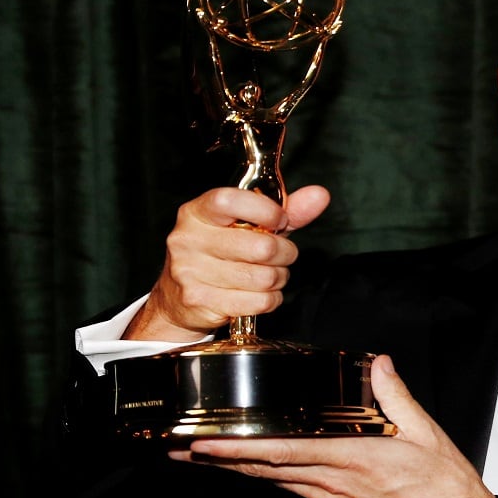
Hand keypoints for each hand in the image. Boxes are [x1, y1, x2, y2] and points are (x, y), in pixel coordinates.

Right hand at [123, 185, 330, 341]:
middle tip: (282, 254)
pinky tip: (260, 293)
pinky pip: (258, 302)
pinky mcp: (199, 301)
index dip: (266, 211)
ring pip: (263, 278)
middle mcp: (188, 239)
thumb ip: (285, 210)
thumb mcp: (249, 225)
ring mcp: (190, 271)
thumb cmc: (221, 253)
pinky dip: (270, 299)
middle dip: (284, 253)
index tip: (280, 220)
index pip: (231, 201)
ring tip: (270, 274)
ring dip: (278, 278)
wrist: (178, 297)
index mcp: (197, 212)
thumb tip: (319, 195)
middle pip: (261, 247)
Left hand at [169, 355, 494, 497]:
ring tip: (211, 458)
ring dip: (245, 469)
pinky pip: (302, 492)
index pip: (284, 452)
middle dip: (223, 460)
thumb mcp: (426, 433)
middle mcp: (336, 486)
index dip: (239, 449)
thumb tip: (378, 365)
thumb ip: (395, 396)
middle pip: (269, 470)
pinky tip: (273, 468)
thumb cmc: (445, 487)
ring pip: (281, 483)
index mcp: (354, 460)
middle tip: (186, 451)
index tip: (205, 444)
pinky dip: (281, 477)